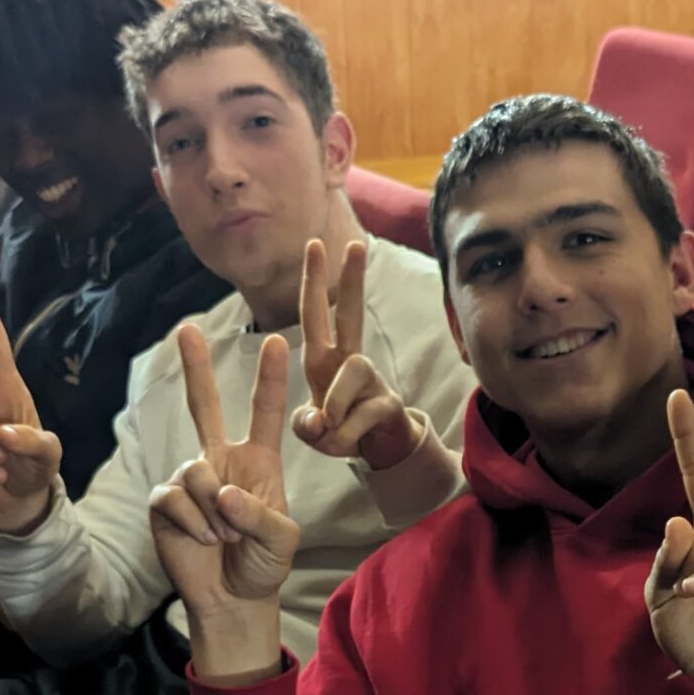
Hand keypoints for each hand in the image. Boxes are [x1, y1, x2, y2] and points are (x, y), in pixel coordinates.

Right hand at [147, 325, 300, 681]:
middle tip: (187, 329)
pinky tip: (203, 540)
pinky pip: (174, 498)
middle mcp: (221, 461)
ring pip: (195, 472)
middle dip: (195, 368)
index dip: (271, 378)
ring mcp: (190, 479)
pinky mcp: (165, 501)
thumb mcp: (282, 540)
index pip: (265, 413)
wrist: (233, 597)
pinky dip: (193, 523)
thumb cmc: (264, 563)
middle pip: (204, 406)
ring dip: (213, 510)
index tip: (278, 341)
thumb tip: (223, 492)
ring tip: (224, 536)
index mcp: (258, 461)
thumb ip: (260, 514)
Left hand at [291, 239, 421, 469]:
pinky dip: (348, 432)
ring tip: (331, 427)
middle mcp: (347, 362)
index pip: (315, 314)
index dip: (313, 281)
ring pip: (353, 369)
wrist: (378, 451)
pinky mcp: (387, 403)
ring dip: (336, 401)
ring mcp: (371, 380)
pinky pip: (363, 412)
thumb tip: (319, 420)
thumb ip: (306, 425)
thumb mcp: (313, 432)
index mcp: (323, 361)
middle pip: (350, 313)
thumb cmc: (341, 430)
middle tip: (355, 243)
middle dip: (351, 279)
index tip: (315, 245)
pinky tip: (347, 441)